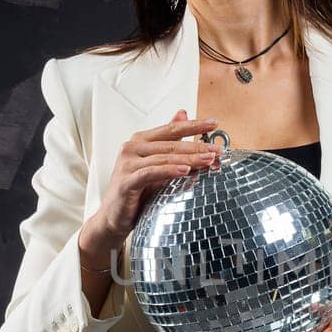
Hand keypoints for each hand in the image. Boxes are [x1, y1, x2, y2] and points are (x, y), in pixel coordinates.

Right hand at [84, 109, 222, 256]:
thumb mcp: (157, 164)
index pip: (171, 129)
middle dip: (197, 145)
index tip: (215, 123)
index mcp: (141, 140)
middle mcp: (132, 148)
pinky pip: (151, 173)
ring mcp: (127, 164)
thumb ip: (169, 141)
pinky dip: (169, 171)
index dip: (193, 125)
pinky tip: (185, 170)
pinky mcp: (125, 181)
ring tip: (208, 160)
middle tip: (217, 149)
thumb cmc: (137, 191)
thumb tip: (183, 114)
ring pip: (163, 157)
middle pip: (170, 144)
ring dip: (188, 158)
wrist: (114, 217)